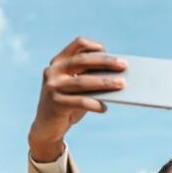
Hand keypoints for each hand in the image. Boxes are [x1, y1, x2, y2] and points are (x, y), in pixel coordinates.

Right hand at [28, 36, 127, 160]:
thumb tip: (117, 76)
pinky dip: (94, 104)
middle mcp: (53, 71)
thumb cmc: (68, 103)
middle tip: (124, 65)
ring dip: (104, 82)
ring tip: (122, 84)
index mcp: (59, 62)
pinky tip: (104, 108)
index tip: (107, 50)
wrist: (47, 127)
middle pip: (82, 61)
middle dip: (105, 62)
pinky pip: (79, 102)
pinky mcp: (55, 103)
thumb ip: (90, 78)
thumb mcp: (77, 88)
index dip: (93, 45)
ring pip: (82, 81)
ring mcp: (52, 86)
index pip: (77, 45)